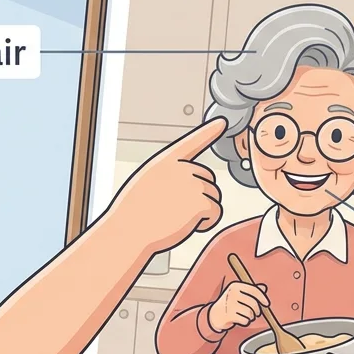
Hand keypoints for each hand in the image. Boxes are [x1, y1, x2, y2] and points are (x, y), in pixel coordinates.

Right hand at [107, 118, 226, 252]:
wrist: (130, 231)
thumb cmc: (134, 212)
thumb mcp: (147, 182)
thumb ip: (170, 176)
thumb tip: (195, 184)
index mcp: (166, 161)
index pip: (191, 142)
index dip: (208, 132)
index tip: (222, 122)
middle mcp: (182, 168)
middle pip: (207, 179)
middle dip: (199, 195)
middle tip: (176, 210)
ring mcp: (193, 184)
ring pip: (213, 197)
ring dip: (202, 211)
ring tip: (177, 218)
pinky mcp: (201, 202)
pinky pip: (216, 212)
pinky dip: (207, 222)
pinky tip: (188, 225)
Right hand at [206, 281, 269, 332]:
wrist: (214, 315)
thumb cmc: (230, 304)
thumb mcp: (239, 294)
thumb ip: (251, 290)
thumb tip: (264, 287)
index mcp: (235, 286)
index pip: (253, 290)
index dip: (262, 297)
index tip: (266, 303)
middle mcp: (232, 294)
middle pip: (253, 303)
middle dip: (256, 310)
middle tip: (255, 313)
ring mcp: (229, 305)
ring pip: (250, 312)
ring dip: (251, 317)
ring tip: (246, 316)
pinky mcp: (228, 315)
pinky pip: (245, 320)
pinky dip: (245, 322)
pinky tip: (241, 320)